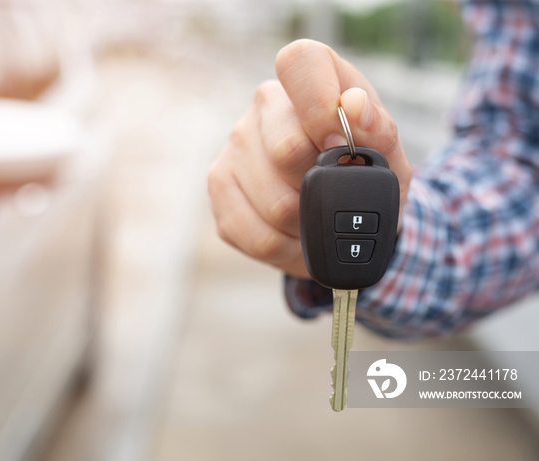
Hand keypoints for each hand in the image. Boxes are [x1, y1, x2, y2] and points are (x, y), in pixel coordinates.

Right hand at [208, 39, 411, 278]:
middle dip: (321, 188)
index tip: (337, 144)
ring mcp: (236, 146)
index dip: (319, 104)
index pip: (299, 63)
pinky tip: (296, 235)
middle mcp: (266, 105)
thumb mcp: (389, 157)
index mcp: (311, 79)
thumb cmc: (366, 176)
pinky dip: (287, 248)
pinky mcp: (219, 188)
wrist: (344, 218)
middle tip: (335, 196)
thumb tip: (354, 105)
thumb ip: (379, 130)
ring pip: (273, 203)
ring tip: (318, 220)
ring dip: (308, 227)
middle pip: (285, 149)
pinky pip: (256, 235)